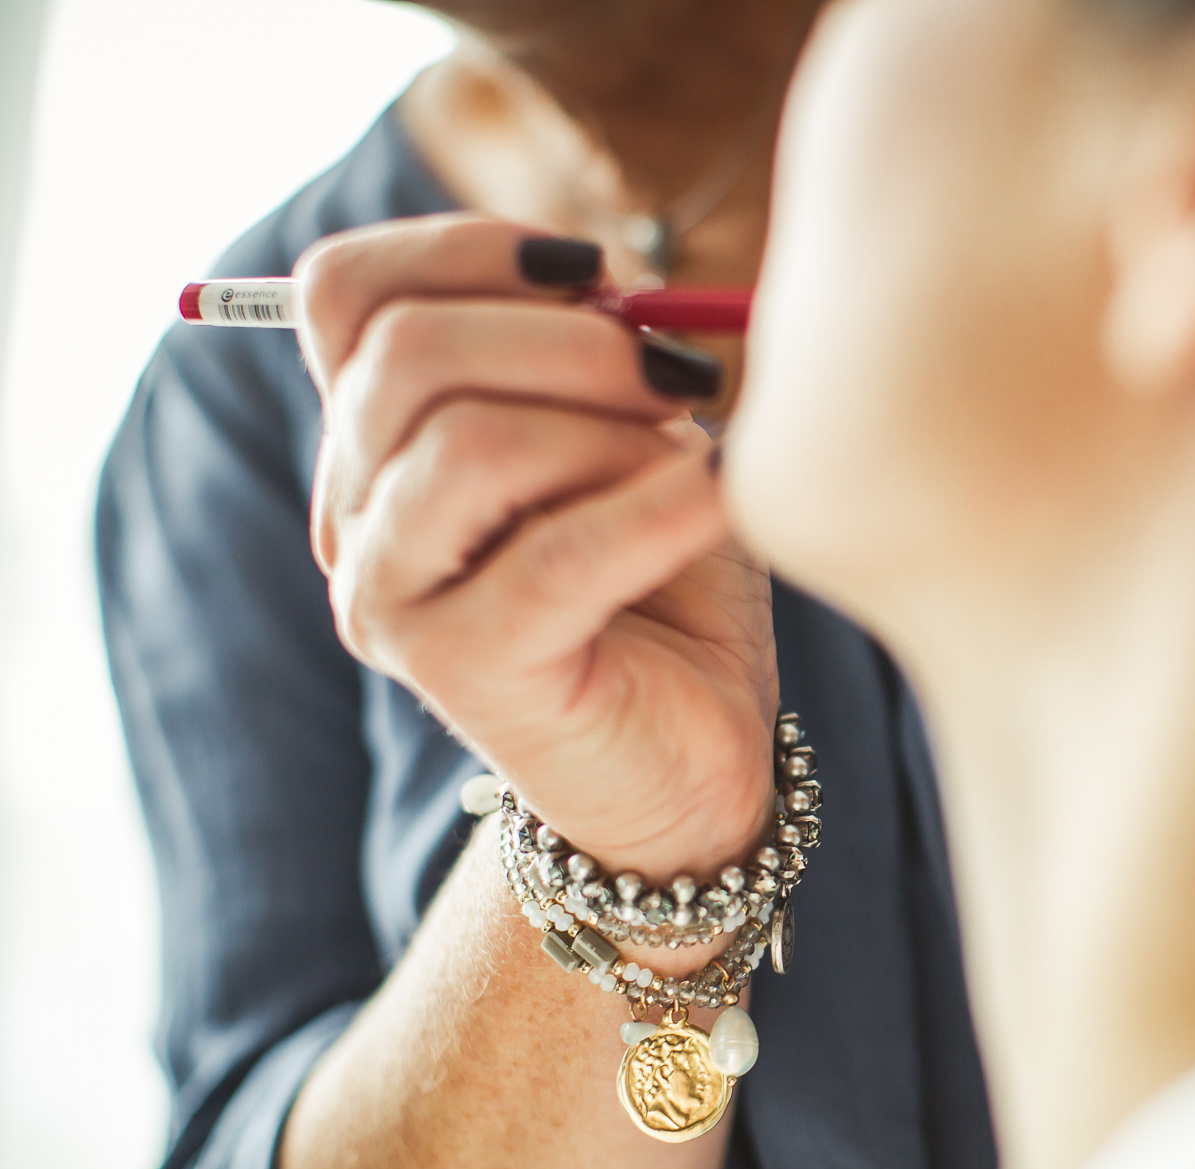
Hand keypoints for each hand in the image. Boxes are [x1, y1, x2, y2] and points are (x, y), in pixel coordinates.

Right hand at [296, 214, 777, 880]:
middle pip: (407, 353)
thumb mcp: (636, 446)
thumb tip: (614, 283)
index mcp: (377, 443)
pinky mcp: (462, 671)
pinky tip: (722, 498)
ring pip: (467, 445)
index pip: (346, 292)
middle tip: (678, 374)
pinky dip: (657, 510)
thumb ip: (600, 359)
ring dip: (608, 431)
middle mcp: (355, 517)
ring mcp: (391, 599)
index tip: (598, 273)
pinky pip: (554, 556)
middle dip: (567, 339)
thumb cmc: (667, 594)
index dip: (470, 249)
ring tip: (692, 461)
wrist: (694, 766)